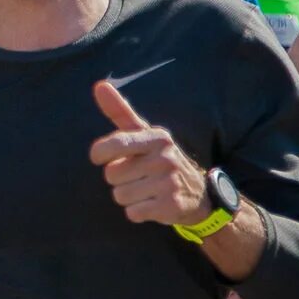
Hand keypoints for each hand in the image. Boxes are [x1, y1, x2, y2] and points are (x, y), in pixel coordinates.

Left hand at [89, 81, 209, 225]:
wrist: (199, 194)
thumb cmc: (160, 159)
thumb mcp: (144, 134)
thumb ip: (120, 111)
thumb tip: (99, 85)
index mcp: (157, 138)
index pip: (113, 145)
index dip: (100, 153)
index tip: (99, 157)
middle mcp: (166, 158)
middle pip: (111, 175)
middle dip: (119, 179)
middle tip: (139, 176)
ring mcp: (170, 182)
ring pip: (120, 195)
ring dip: (128, 196)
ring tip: (147, 190)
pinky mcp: (171, 206)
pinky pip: (132, 213)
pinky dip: (138, 212)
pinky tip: (153, 204)